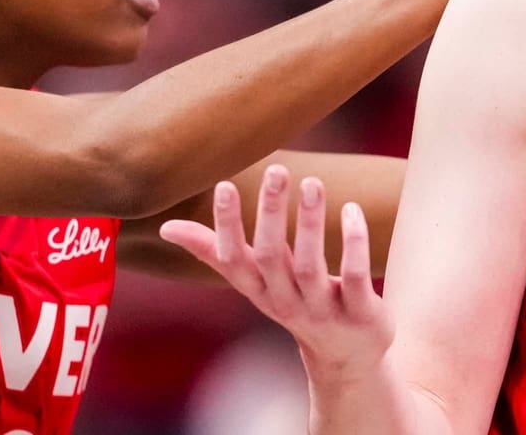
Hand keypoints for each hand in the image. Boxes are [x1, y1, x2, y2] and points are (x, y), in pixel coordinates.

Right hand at [159, 166, 393, 377]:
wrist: (345, 356)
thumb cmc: (293, 301)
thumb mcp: (253, 280)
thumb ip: (213, 251)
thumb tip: (166, 227)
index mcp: (257, 289)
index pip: (232, 259)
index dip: (227, 225)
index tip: (224, 184)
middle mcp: (284, 300)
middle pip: (270, 256)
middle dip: (270, 213)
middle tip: (277, 169)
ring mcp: (321, 309)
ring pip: (310, 266)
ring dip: (310, 223)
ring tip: (312, 182)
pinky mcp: (359, 313)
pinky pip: (355, 277)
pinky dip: (354, 245)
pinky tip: (353, 210)